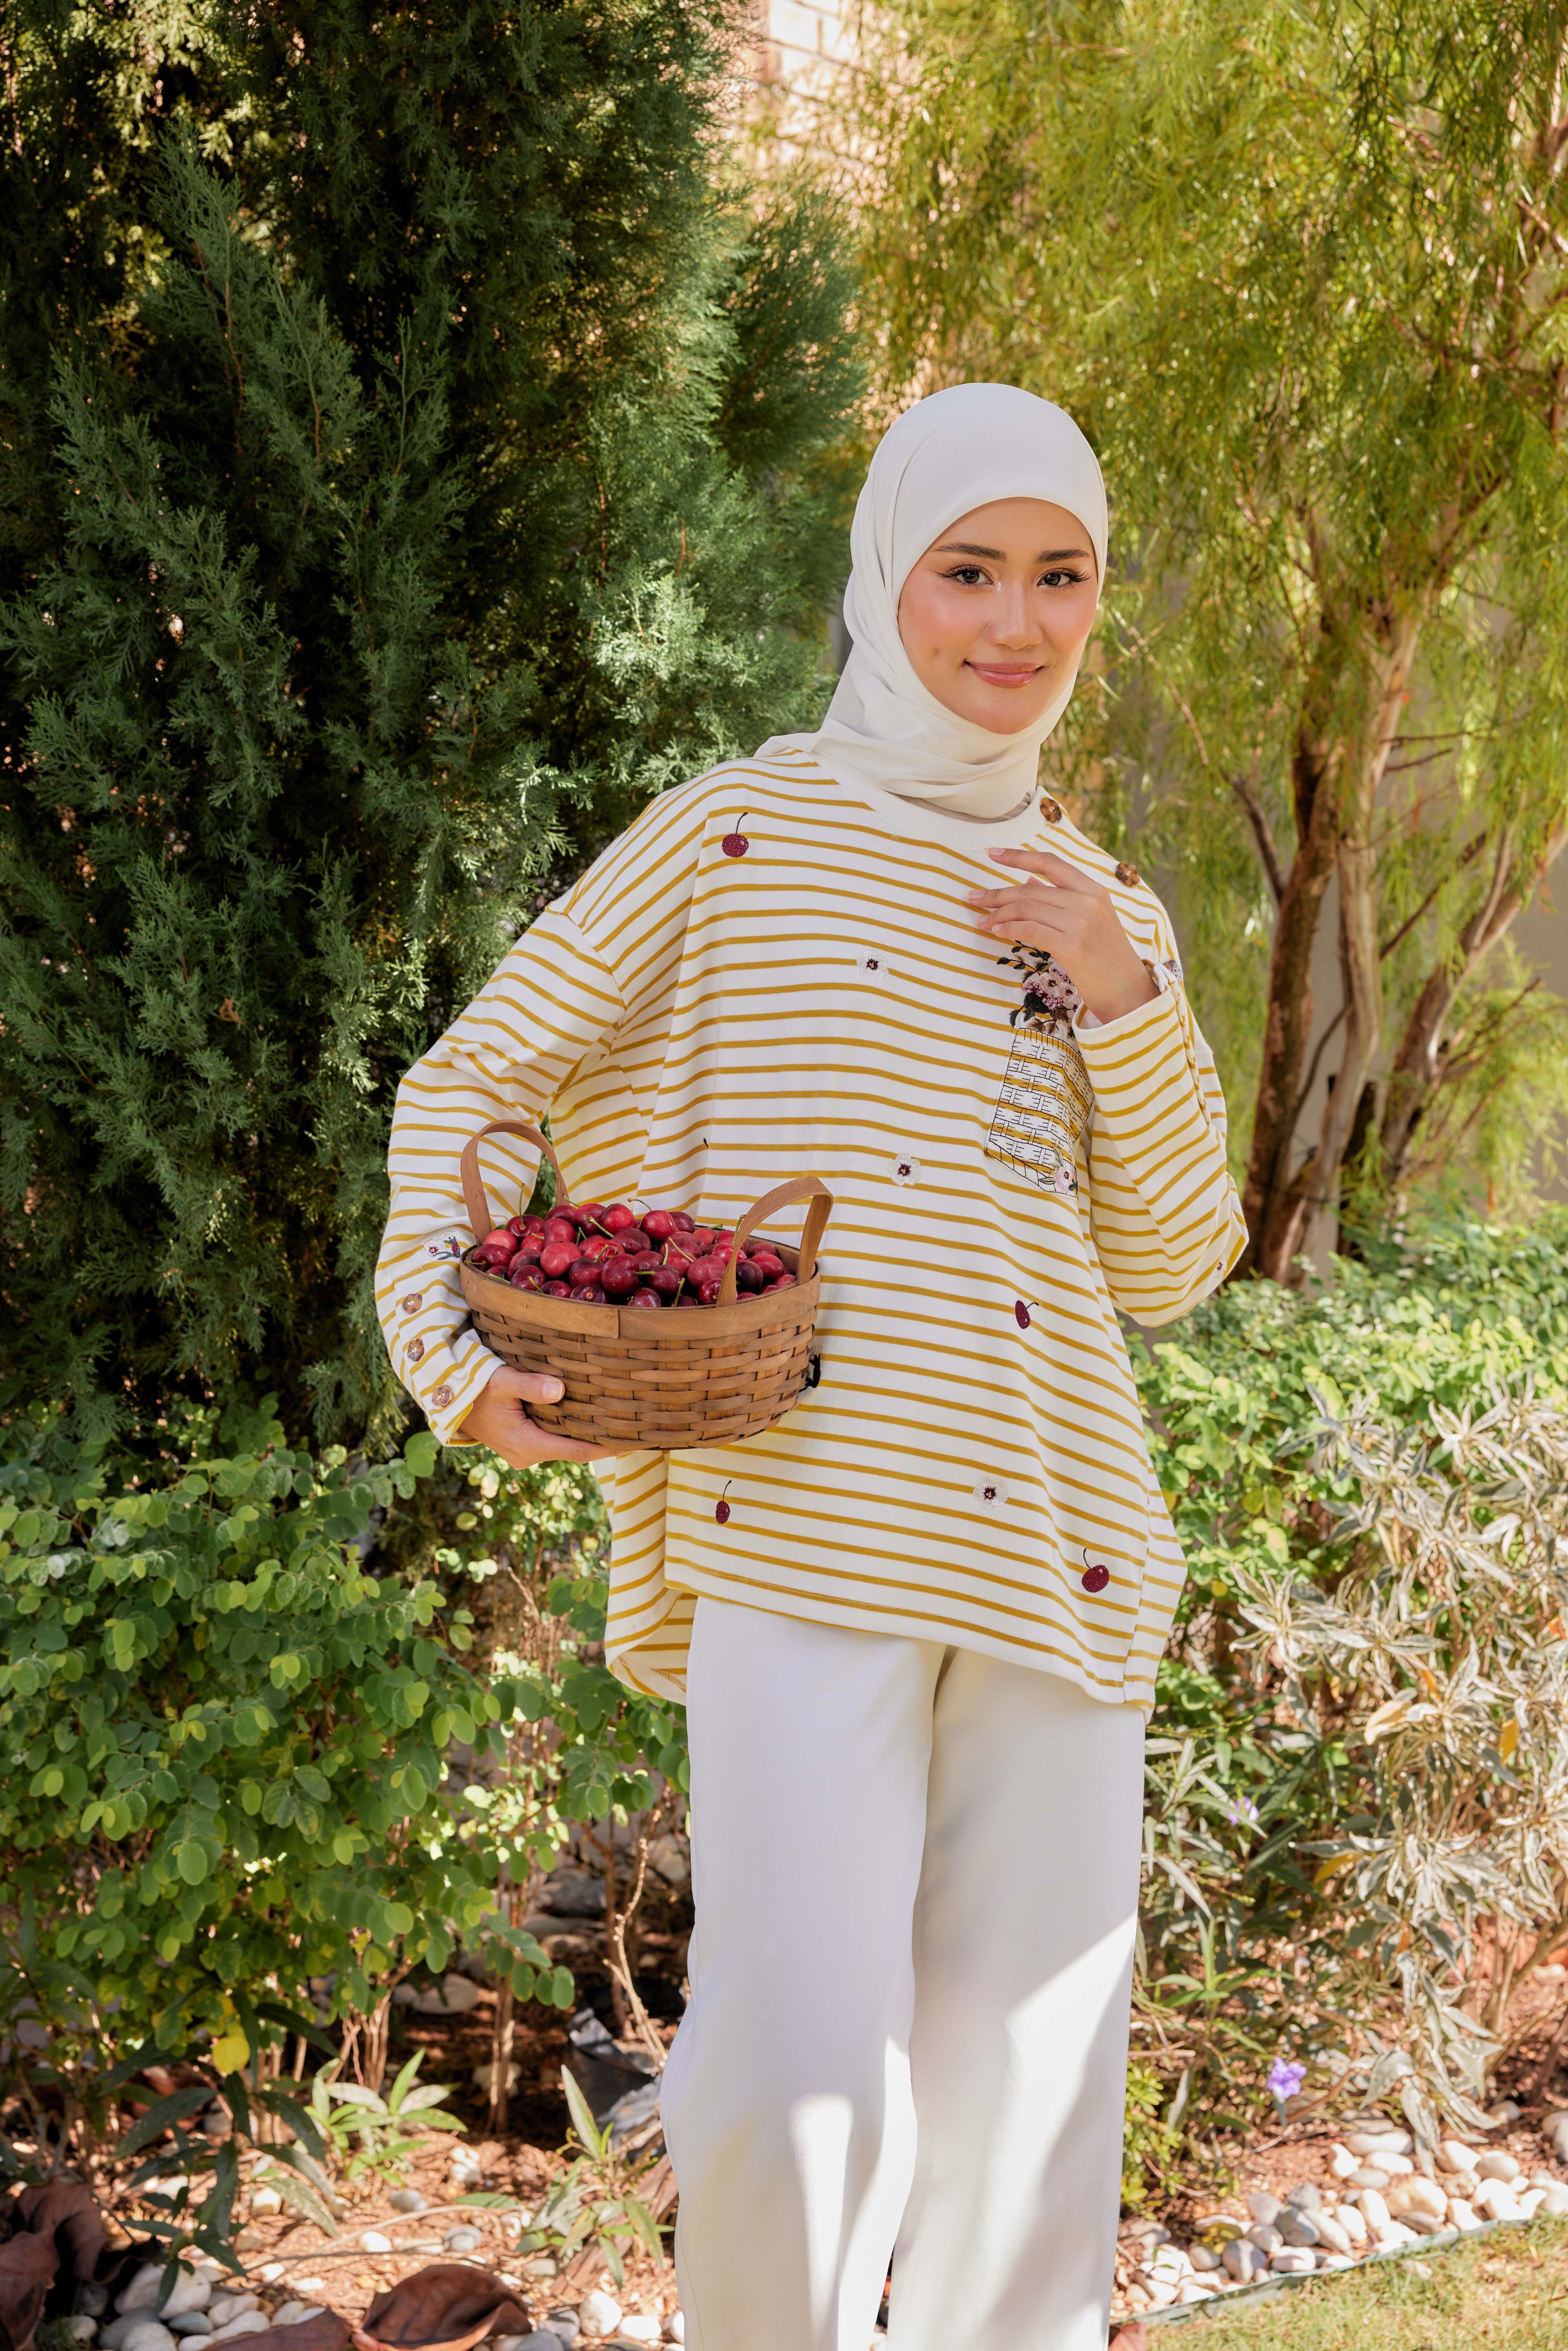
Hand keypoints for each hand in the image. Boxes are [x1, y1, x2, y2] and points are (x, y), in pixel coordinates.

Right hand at [456, 1362, 623, 1467]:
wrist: (447, 1401)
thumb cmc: (474, 1388)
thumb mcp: (501, 1381)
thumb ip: (530, 1385)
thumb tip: (560, 1390)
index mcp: (527, 1445)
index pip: (578, 1450)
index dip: (608, 1447)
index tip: (635, 1441)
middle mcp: (528, 1455)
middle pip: (576, 1449)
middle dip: (603, 1440)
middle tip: (636, 1428)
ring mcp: (524, 1452)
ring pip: (565, 1444)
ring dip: (588, 1434)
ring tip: (620, 1422)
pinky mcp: (522, 1444)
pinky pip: (554, 1439)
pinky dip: (572, 1430)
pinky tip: (590, 1417)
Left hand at [968, 848, 1158, 1023]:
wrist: (1128, 991)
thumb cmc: (1105, 957)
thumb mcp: (1090, 919)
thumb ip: (1061, 897)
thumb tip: (1028, 880)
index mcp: (1093, 889)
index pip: (1050, 862)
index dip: (1018, 856)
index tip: (992, 853)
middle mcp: (1089, 901)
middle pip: (1030, 890)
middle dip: (997, 894)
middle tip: (973, 898)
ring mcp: (1082, 923)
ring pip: (1027, 909)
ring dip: (997, 915)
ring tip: (980, 921)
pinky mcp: (1073, 946)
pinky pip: (1031, 930)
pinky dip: (1009, 929)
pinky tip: (996, 931)